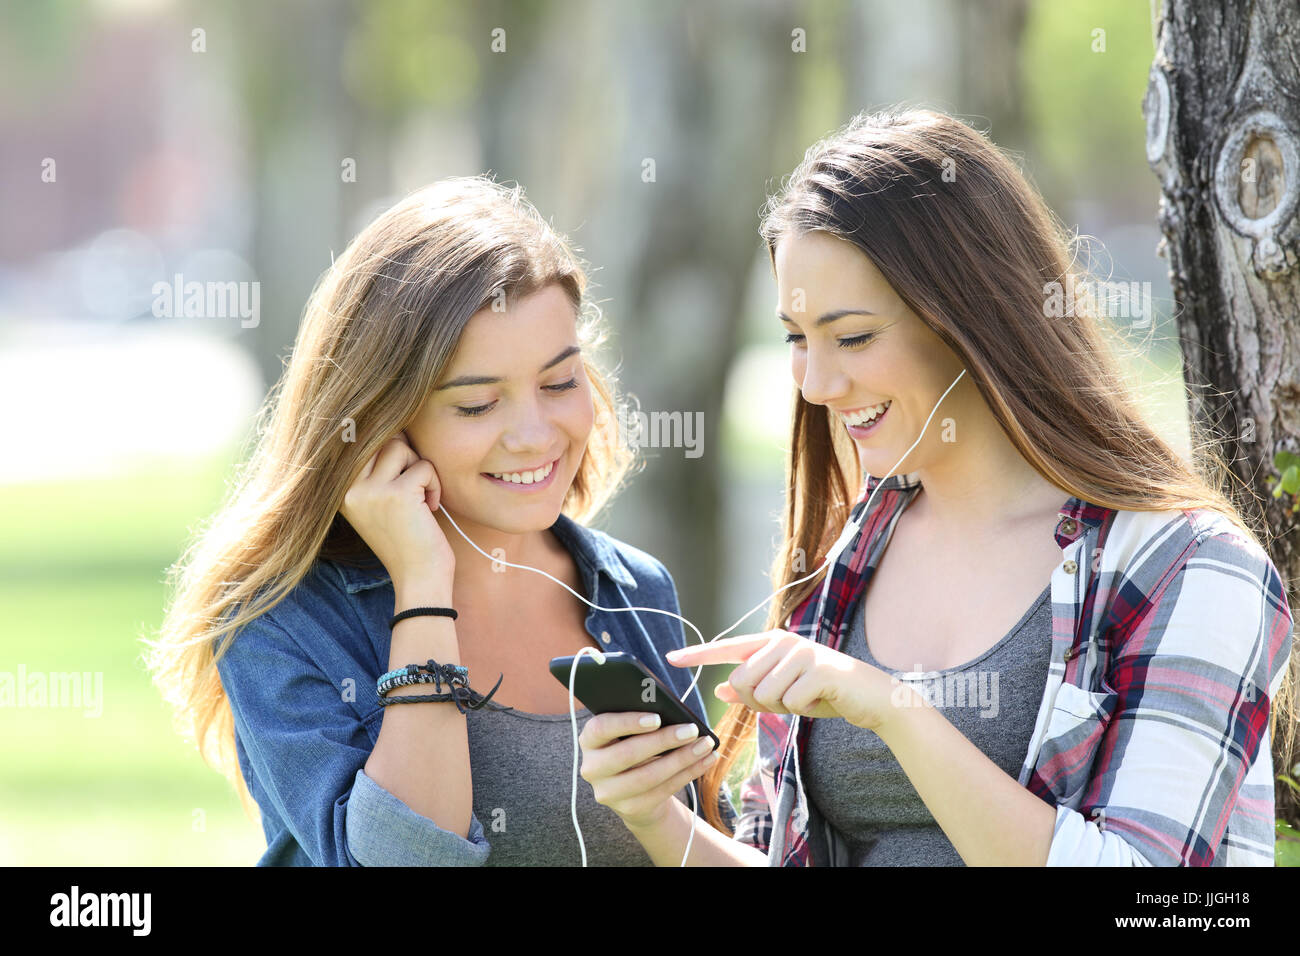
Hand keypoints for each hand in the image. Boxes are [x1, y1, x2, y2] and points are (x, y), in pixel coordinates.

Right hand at [339, 432, 454, 593]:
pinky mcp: (396, 495)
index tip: (401, 464)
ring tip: (422, 495)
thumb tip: (393, 429)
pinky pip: (423, 467)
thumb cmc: (406, 539)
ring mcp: (369, 491)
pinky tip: (430, 508)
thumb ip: (377, 469)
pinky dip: (434, 484)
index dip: (385, 443)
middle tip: (415, 481)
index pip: (356, 442)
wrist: (419, 578)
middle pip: (378, 439)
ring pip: (400, 448)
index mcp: (340, 490)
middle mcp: (348, 489)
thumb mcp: (380, 503)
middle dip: (404, 453)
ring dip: (420, 468)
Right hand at [578, 712, 718, 829]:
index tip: (657, 718)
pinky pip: (663, 790)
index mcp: (589, 741)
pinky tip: (705, 760)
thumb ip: (640, 720)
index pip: (600, 728)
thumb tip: (671, 711)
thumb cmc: (633, 747)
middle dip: (664, 740)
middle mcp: (592, 768)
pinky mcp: (629, 809)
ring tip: (705, 745)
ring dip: (682, 759)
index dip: (627, 723)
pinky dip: (688, 773)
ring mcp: (608, 792)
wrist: (632, 789)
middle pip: (627, 754)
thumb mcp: (629, 732)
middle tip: (691, 730)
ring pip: (648, 776)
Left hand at [665, 631, 897, 731]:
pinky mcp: (817, 670)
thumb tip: (720, 687)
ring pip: (764, 694)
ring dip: (784, 706)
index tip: (670, 658)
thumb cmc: (825, 693)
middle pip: (742, 681)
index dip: (698, 655)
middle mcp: (783, 641)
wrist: (871, 697)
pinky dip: (804, 710)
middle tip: (790, 698)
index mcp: (772, 642)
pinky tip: (821, 700)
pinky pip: (790, 703)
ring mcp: (801, 653)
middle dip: (761, 701)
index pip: (727, 649)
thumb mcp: (785, 691)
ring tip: (808, 697)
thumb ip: (753, 687)